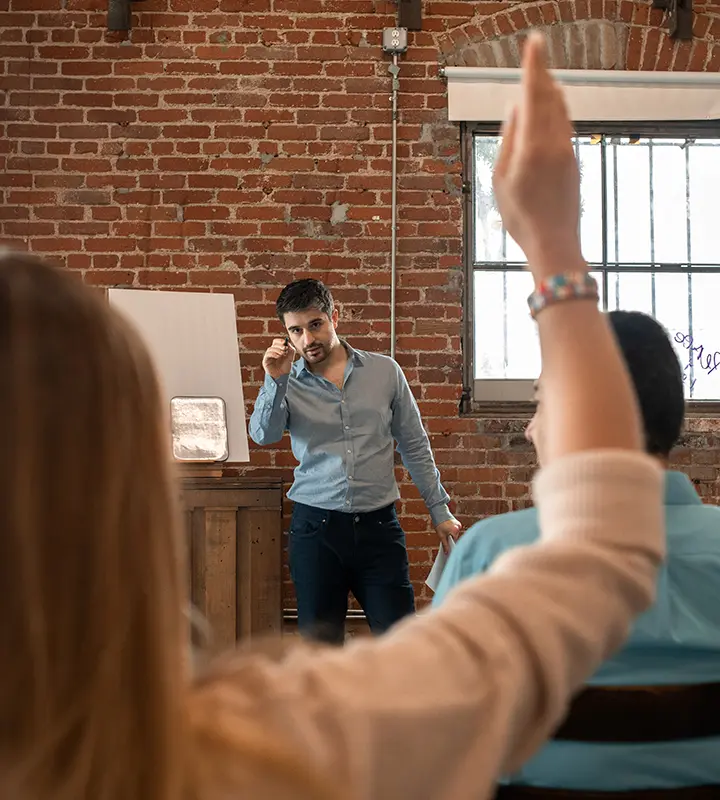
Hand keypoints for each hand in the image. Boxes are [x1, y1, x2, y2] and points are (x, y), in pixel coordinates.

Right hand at [262, 337, 294, 379]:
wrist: (282, 376)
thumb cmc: (285, 367)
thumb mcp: (291, 357)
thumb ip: (291, 350)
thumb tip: (288, 342)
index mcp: (278, 350)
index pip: (276, 342)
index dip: (280, 341)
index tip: (285, 342)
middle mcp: (272, 352)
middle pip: (274, 344)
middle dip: (280, 345)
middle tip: (285, 348)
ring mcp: (268, 356)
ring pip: (270, 348)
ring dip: (277, 350)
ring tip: (282, 354)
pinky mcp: (265, 361)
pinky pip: (267, 354)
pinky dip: (273, 354)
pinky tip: (278, 357)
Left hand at [436, 517, 461, 554]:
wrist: (439, 513)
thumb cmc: (439, 524)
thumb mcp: (441, 536)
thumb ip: (445, 545)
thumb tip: (446, 552)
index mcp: (455, 531)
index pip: (455, 541)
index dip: (451, 544)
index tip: (449, 548)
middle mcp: (458, 527)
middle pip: (455, 537)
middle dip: (451, 538)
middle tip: (445, 538)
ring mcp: (459, 524)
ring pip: (456, 533)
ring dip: (452, 534)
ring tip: (446, 533)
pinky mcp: (458, 523)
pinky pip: (456, 529)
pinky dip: (453, 531)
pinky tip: (448, 529)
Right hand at [493, 33, 584, 279]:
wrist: (554, 242)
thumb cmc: (522, 217)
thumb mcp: (501, 180)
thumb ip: (508, 140)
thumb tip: (514, 110)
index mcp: (532, 146)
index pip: (533, 95)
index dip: (534, 66)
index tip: (534, 42)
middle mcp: (554, 143)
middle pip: (550, 97)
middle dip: (542, 73)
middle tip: (537, 51)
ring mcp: (567, 151)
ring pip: (561, 110)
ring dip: (551, 90)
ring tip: (544, 76)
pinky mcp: (573, 160)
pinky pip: (564, 126)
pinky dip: (556, 111)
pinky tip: (551, 110)